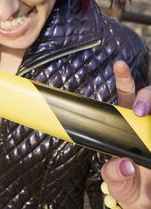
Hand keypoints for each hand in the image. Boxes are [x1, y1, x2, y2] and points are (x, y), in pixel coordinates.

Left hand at [101, 60, 150, 208]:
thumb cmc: (129, 185)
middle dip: (147, 97)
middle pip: (149, 96)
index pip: (124, 96)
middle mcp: (144, 123)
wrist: (146, 201)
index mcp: (124, 125)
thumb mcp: (116, 182)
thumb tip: (125, 164)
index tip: (120, 67)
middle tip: (140, 112)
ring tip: (146, 117)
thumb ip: (114, 173)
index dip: (123, 79)